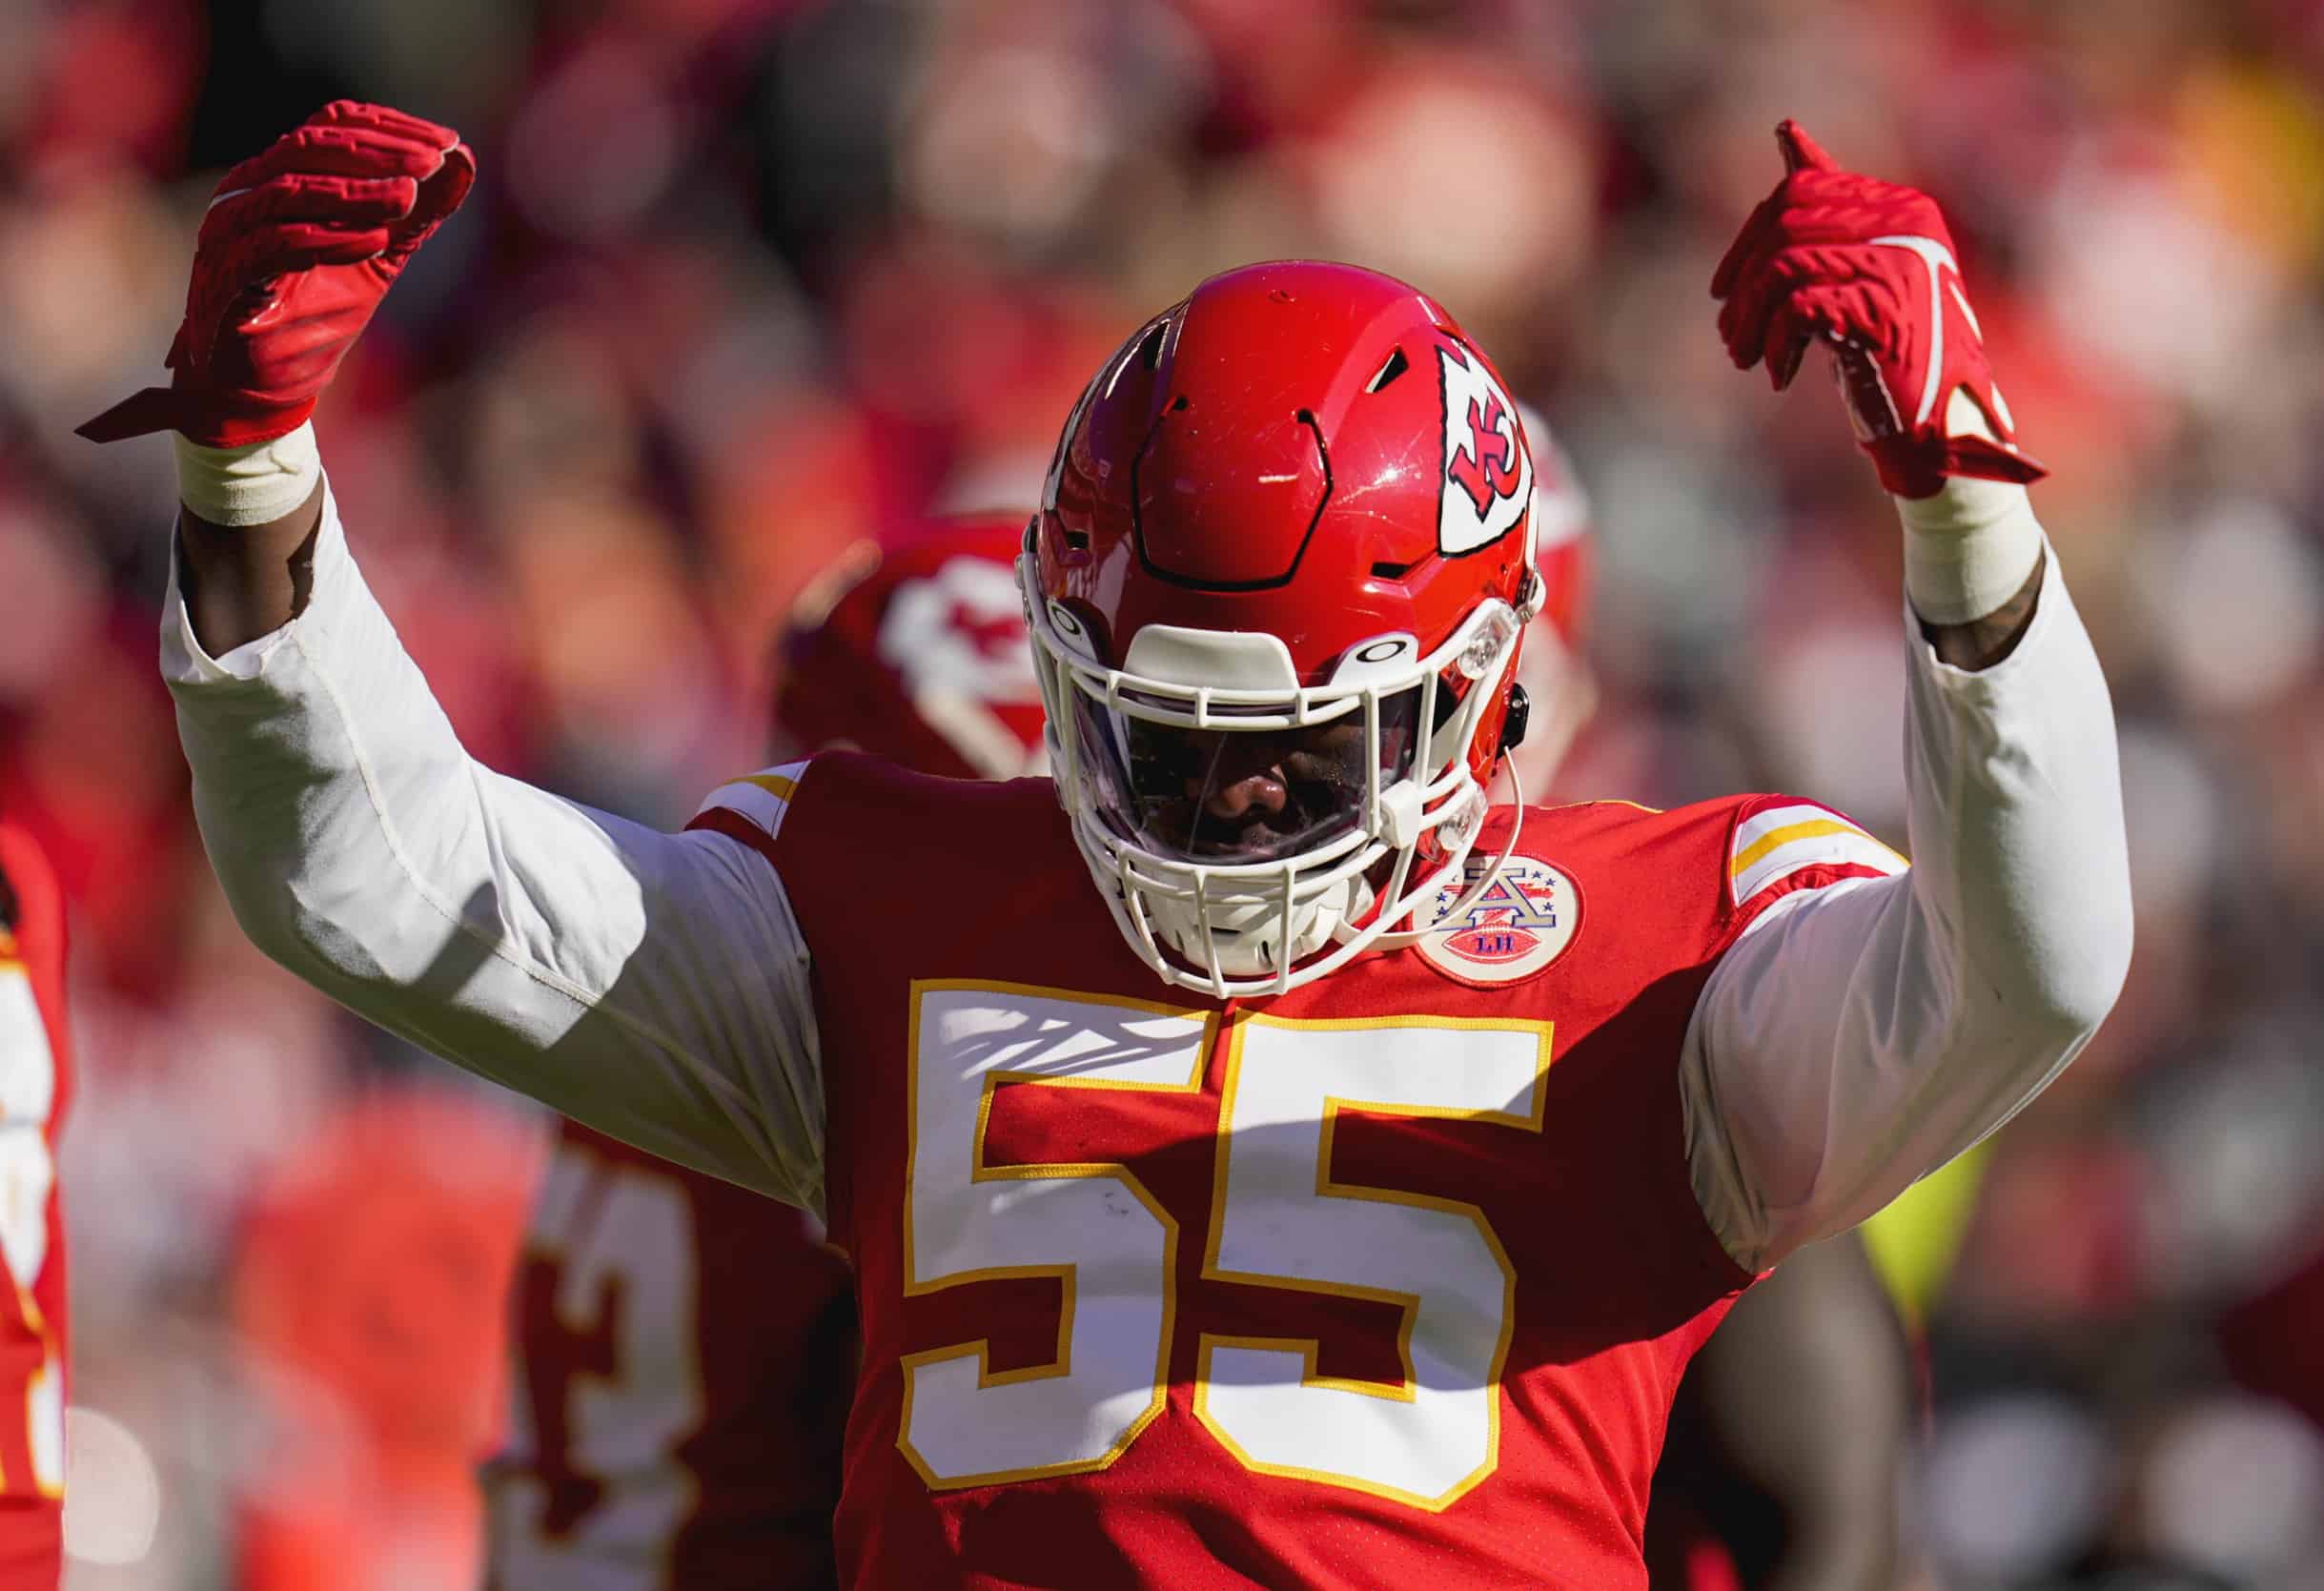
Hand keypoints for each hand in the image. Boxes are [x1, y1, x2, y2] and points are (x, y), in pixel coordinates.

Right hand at [77, 101, 472, 447]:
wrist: (263, 389)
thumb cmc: (314, 317)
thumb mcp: (378, 259)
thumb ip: (415, 215)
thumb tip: (463, 163)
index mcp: (276, 176)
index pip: (330, 128)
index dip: (389, 131)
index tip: (449, 143)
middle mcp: (245, 193)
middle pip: (309, 148)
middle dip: (377, 153)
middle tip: (433, 162)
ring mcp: (229, 233)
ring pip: (289, 191)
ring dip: (355, 193)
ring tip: (409, 197)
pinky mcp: (226, 278)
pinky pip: (273, 247)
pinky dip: (326, 240)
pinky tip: (376, 241)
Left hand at [1710, 120, 2043, 498]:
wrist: (1941, 425)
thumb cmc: (1894, 353)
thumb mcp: (1857, 275)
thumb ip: (1827, 212)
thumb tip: (1786, 131)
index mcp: (1902, 208)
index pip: (1800, 190)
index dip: (1749, 239)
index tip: (1724, 290)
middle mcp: (1906, 224)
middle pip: (1786, 225)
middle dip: (1742, 284)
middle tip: (1729, 336)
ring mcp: (1898, 263)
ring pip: (1784, 266)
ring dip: (1750, 321)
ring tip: (1744, 358)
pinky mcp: (1884, 308)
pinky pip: (1798, 308)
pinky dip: (1776, 345)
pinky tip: (1780, 374)